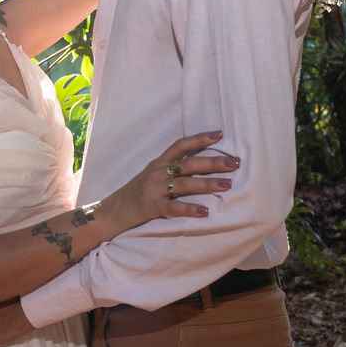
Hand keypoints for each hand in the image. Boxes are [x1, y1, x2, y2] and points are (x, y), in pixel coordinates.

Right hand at [100, 131, 238, 230]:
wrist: (110, 212)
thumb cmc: (135, 193)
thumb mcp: (151, 175)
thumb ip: (169, 168)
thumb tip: (198, 164)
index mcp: (158, 163)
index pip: (181, 145)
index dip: (200, 138)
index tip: (220, 134)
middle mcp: (156, 172)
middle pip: (188, 164)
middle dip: (213, 162)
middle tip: (235, 163)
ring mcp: (153, 189)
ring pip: (185, 184)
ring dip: (207, 184)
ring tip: (227, 184)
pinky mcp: (150, 207)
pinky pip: (173, 207)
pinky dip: (190, 209)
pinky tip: (205, 212)